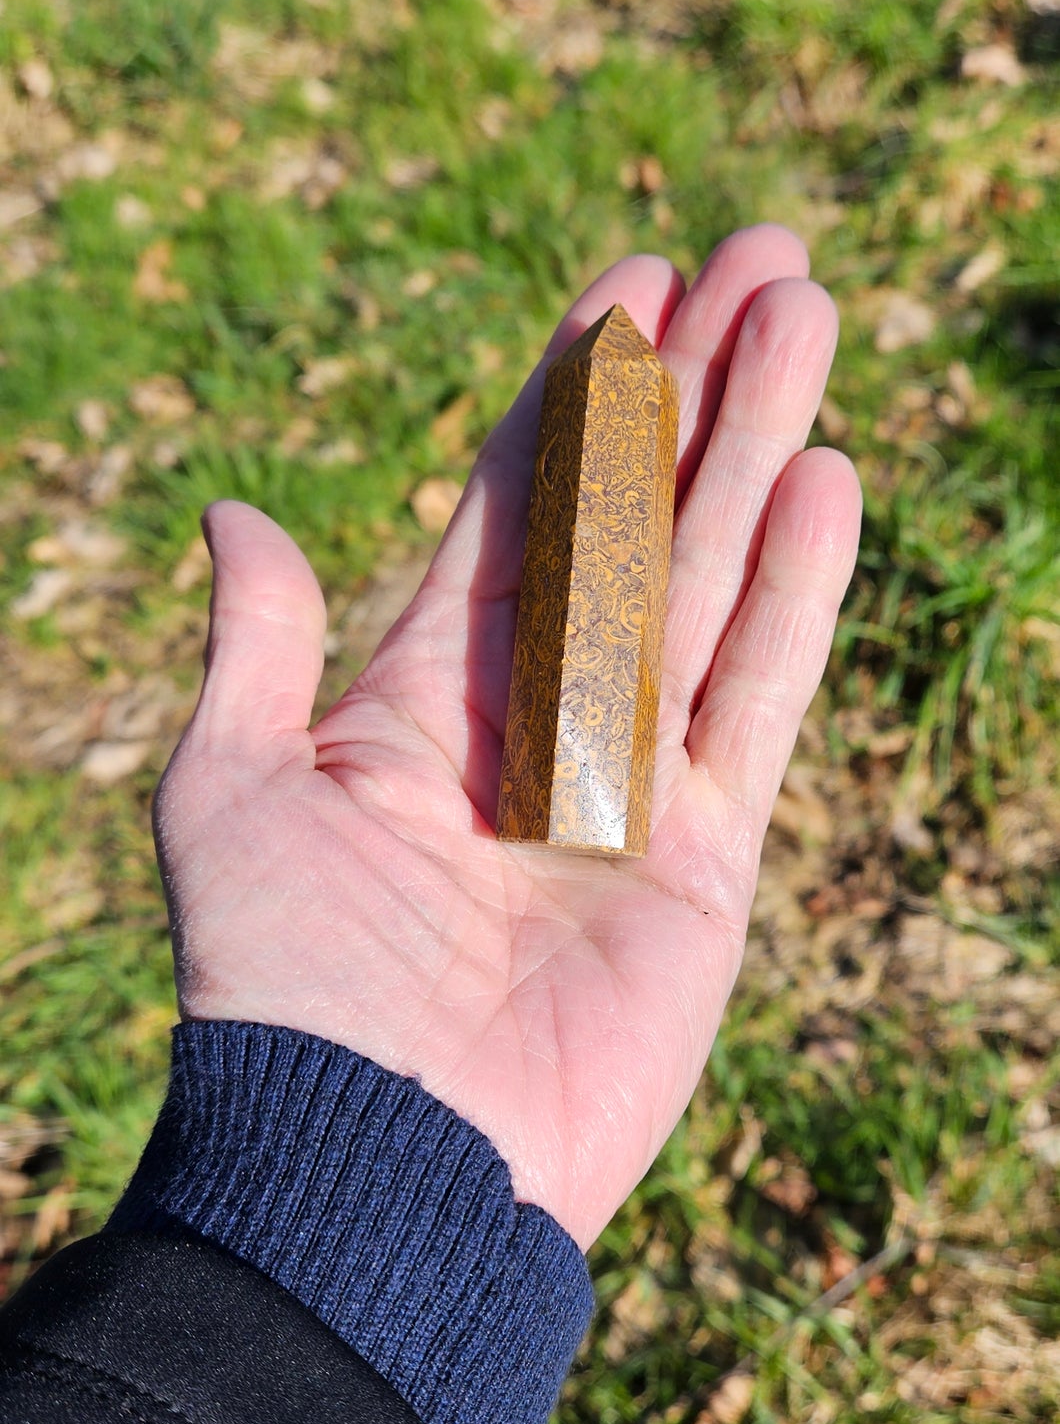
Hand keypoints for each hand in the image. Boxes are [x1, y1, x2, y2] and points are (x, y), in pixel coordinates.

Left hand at [155, 226, 860, 1247]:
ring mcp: (630, 785)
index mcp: (422, 693)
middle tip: (762, 254)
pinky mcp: (707, 860)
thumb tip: (234, 511)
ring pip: (708, 576)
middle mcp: (536, 722)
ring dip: (757, 445)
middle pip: (634, 513)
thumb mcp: (228, 796)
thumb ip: (256, 650)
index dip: (572, 393)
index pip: (518, 504)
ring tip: (808, 314)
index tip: (628, 283)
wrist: (378, 1169)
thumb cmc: (280, 989)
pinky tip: (823, 478)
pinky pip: (757, 701)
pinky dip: (793, 593)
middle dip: (693, 384)